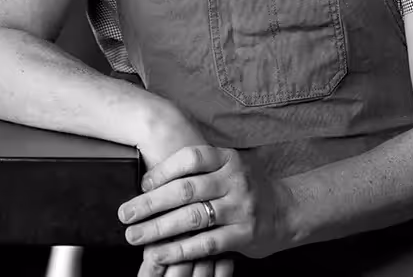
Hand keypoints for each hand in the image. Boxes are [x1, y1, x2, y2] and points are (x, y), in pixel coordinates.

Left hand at [127, 110, 233, 276]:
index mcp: (227, 158)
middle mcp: (235, 180)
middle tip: (126, 213)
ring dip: (158, 229)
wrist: (287, 211)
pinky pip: (206, 244)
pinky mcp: (244, 235)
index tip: (141, 184)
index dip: (163, 170)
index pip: (190, 158)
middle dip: (150, 203)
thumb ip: (202, 169)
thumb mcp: (229, 167)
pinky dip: (180, 250)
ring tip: (135, 235)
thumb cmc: (247, 187)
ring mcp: (240, 208)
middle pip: (185, 190)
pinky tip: (161, 254)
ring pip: (192, 218)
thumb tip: (154, 176)